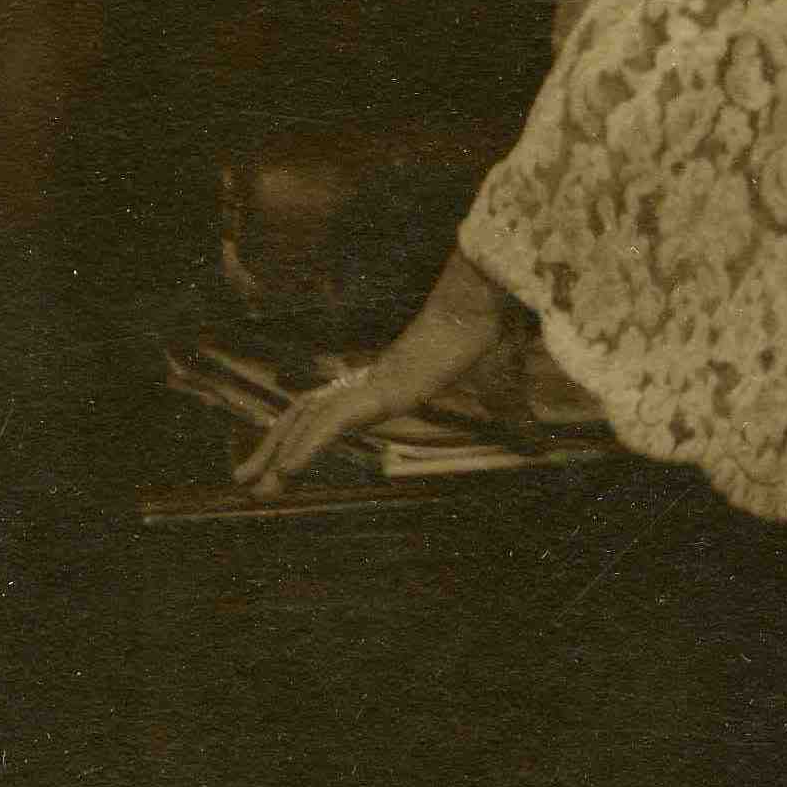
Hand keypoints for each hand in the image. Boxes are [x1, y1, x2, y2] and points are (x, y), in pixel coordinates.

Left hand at [233, 251, 519, 496]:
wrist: (493, 299)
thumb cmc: (494, 334)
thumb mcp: (503, 391)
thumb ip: (511, 417)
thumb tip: (540, 446)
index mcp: (389, 381)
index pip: (334, 410)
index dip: (305, 434)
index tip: (284, 461)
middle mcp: (370, 380)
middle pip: (307, 415)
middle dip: (274, 448)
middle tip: (245, 481)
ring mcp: (374, 383)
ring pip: (310, 421)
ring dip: (277, 454)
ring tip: (253, 487)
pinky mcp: (383, 388)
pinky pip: (335, 423)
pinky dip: (307, 447)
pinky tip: (285, 471)